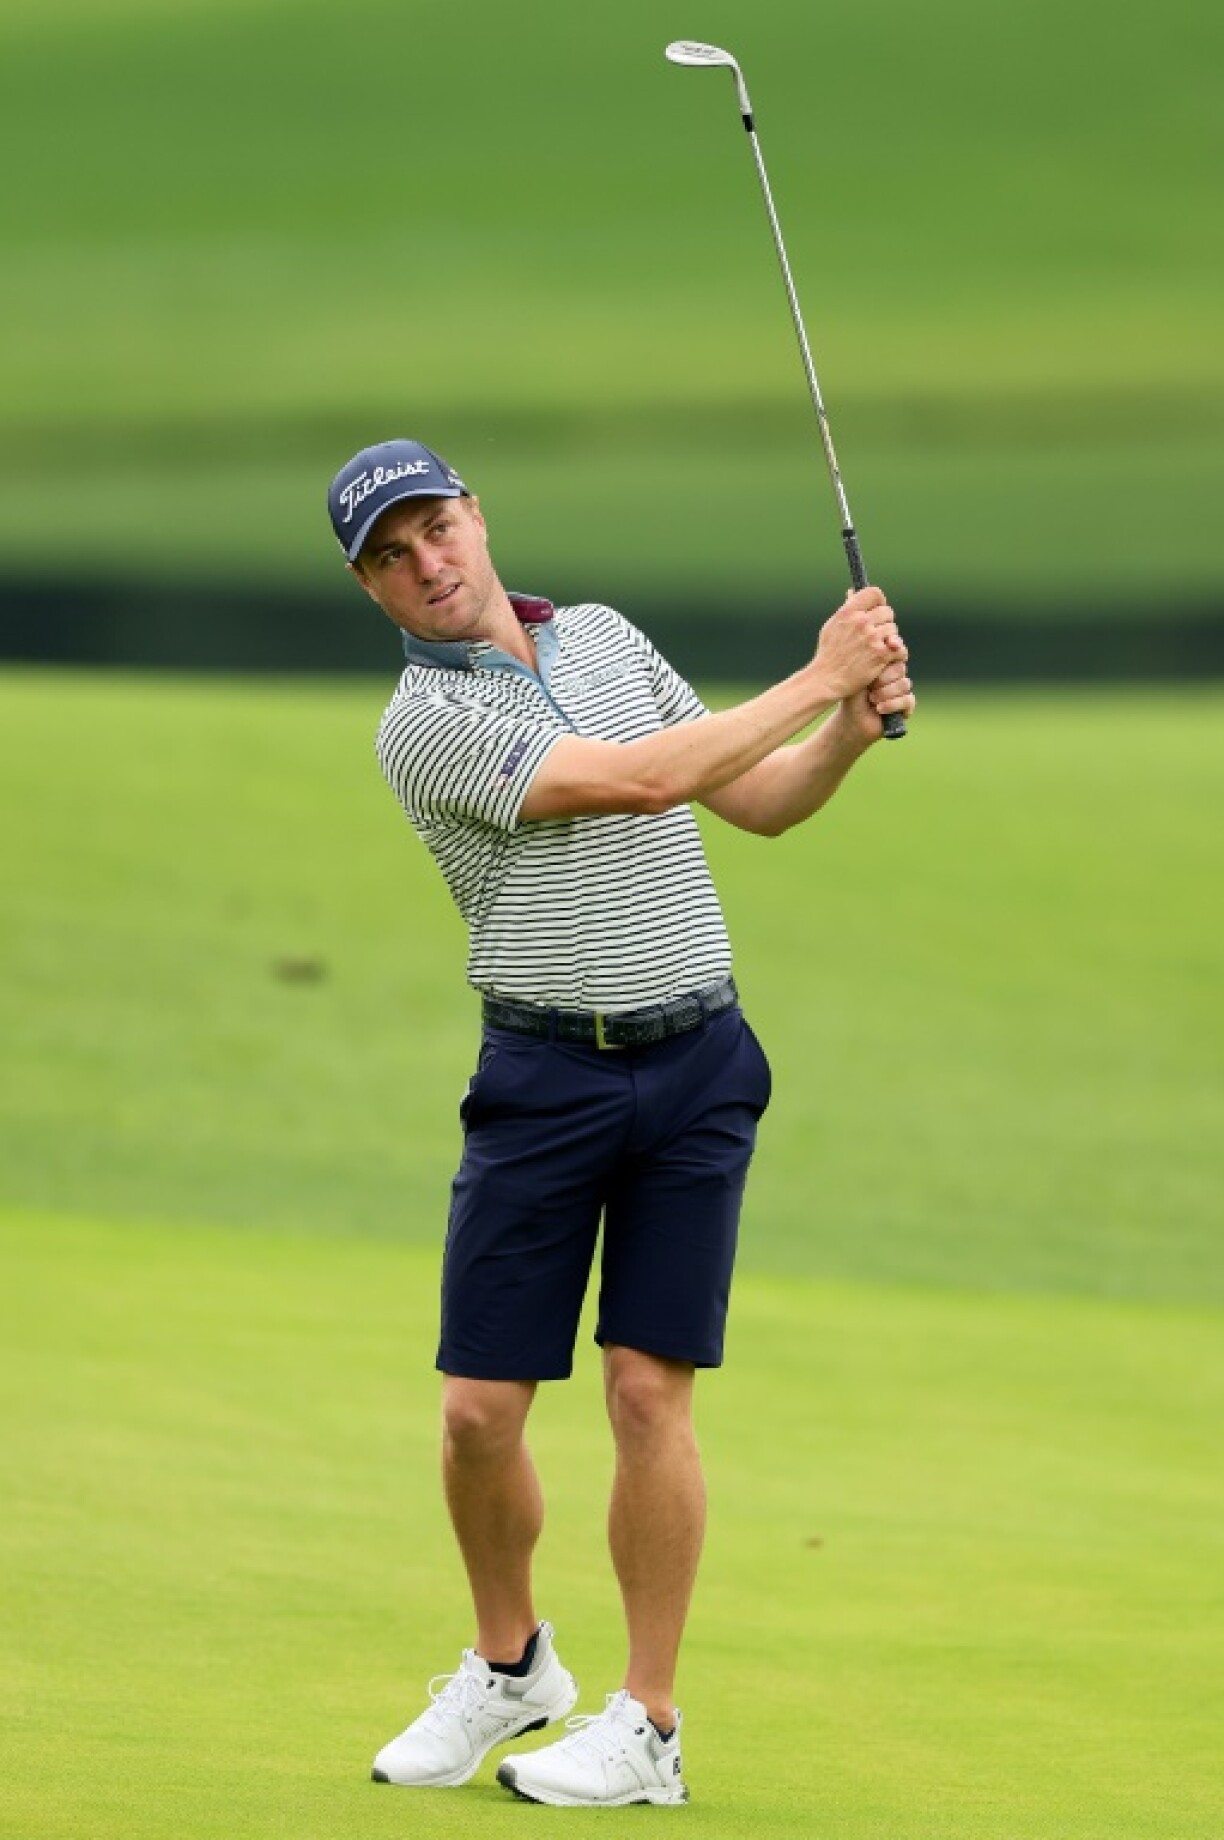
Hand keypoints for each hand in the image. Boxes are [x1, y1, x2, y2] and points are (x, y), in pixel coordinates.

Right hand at [810, 586, 904, 701]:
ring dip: (889, 639)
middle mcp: (861, 622)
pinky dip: (896, 652)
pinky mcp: (881, 654)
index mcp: (848, 612)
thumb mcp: (832, 626)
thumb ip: (847, 610)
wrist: (827, 679)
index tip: (877, 609)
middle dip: (884, 622)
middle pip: (887, 611)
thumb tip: (853, 591)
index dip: (879, 601)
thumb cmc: (828, 654)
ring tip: (878, 648)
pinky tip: (889, 657)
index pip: (874, 593)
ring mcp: (872, 638)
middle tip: (878, 634)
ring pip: (893, 630)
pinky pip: (899, 647)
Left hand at [839, 655, 916, 745]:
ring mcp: (903, 691)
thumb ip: (869, 664)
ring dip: (886, 693)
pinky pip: (908, 701)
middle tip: (870, 687)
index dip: (893, 651)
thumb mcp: (857, 678)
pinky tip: (879, 709)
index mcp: (885, 664)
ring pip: (904, 684)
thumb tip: (883, 649)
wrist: (852, 721)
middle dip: (883, 679)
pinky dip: (892, 704)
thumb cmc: (851, 697)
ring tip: (871, 700)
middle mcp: (896, 676)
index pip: (896, 652)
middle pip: (900, 669)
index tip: (886, 653)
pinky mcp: (906, 707)